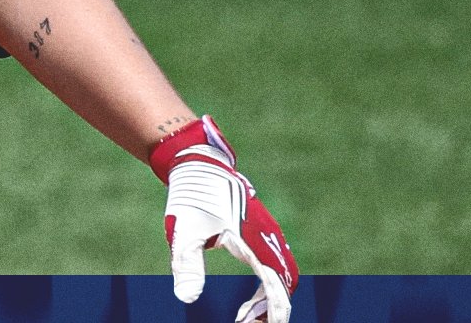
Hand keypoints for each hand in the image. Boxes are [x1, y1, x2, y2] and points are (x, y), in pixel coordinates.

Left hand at [152, 116, 297, 322]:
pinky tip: (250, 302)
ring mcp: (267, 233)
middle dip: (274, 309)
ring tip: (247, 318)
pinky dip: (270, 288)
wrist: (199, 163)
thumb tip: (186, 299)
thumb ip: (187, 266)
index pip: (275, 283)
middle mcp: (266, 236)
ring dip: (272, 300)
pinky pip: (276, 265)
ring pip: (283, 274)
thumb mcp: (183, 232)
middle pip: (286, 281)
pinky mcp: (262, 232)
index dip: (274, 310)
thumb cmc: (191, 197)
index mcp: (252, 239)